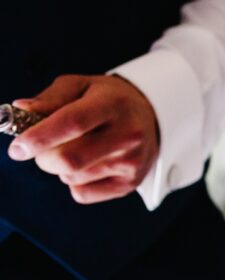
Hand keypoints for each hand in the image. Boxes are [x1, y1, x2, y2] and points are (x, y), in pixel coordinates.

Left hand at [8, 75, 159, 204]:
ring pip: (72, 177)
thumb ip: (51, 98)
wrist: (152, 118)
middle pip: (69, 159)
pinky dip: (75, 183)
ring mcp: (131, 162)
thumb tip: (22, 112)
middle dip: (43, 157)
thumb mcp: (82, 86)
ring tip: (76, 151)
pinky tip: (88, 166)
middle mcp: (127, 134)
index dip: (40, 137)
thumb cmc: (109, 100)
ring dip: (60, 168)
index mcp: (112, 104)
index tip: (18, 147)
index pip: (72, 123)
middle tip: (41, 149)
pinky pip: (82, 194)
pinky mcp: (130, 183)